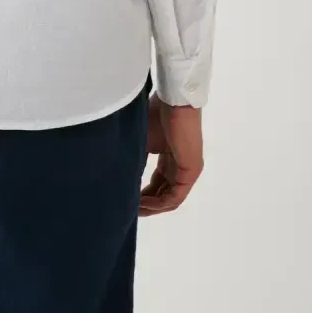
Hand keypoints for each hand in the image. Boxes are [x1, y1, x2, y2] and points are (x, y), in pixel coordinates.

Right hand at [140, 92, 203, 215]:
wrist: (174, 103)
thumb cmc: (157, 114)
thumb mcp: (141, 140)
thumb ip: (136, 158)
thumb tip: (120, 175)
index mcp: (170, 156)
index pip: (158, 181)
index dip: (144, 193)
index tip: (128, 198)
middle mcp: (181, 166)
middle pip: (164, 192)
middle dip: (147, 203)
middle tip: (129, 208)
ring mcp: (188, 170)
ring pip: (170, 197)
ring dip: (152, 206)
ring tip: (134, 209)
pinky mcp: (191, 172)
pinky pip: (176, 196)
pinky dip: (160, 203)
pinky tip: (144, 204)